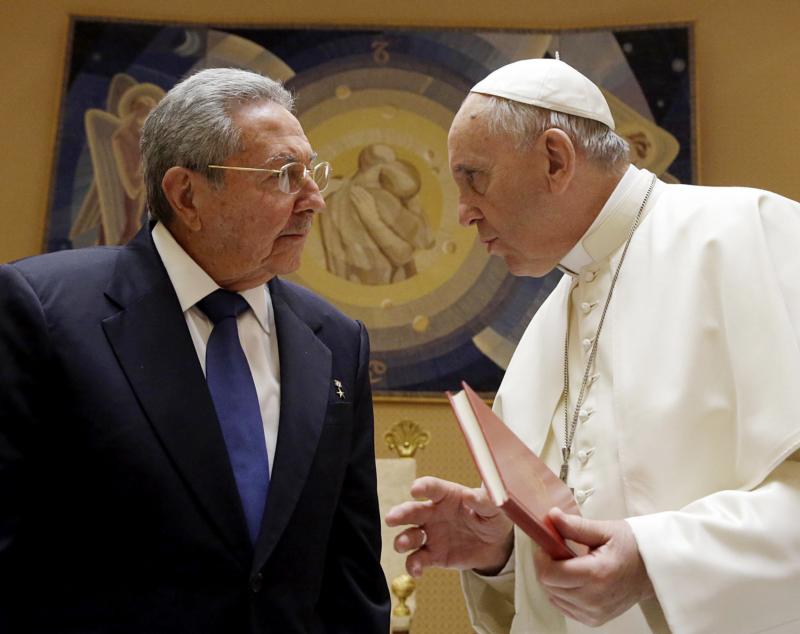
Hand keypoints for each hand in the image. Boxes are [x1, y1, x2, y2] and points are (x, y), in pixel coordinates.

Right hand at [385, 476, 512, 577]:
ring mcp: (430, 534)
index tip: (415, 489)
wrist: (495, 545)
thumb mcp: (494, 508)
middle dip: (400, 514)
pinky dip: (413, 566)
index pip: (432, 487)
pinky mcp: (433, 555)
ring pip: (410, 536)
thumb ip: (483, 501)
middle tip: (391, 518)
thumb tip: (471, 496)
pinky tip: (417, 572)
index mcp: (447, 496)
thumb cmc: (493, 518)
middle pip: (412, 511)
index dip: (422, 486)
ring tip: (402, 545)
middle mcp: (433, 513)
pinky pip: (418, 560)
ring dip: (403, 540)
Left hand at [534, 508, 654, 626]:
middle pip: (549, 586)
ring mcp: (594, 613)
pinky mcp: (594, 619)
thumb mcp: (605, 530)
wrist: (652, 571)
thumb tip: (551, 517)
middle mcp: (594, 599)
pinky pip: (564, 606)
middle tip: (559, 550)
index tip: (547, 544)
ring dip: (554, 579)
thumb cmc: (631, 547)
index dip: (542, 557)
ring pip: (553, 597)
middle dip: (547, 565)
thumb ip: (575, 526)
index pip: (550, 574)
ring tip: (570, 564)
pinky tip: (574, 578)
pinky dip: (562, 592)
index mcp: (597, 574)